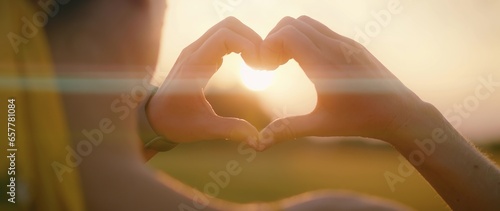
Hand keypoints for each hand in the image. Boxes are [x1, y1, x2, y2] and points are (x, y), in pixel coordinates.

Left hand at [147, 17, 261, 146]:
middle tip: (262, 61)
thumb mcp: (203, 128)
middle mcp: (194, 52)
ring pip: (226, 28)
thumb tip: (256, 137)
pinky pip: (222, 38)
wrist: (154, 119)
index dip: (247, 45)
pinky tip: (247, 62)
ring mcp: (196, 51)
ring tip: (257, 62)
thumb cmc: (176, 123)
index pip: (225, 36)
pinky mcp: (199, 54)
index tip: (258, 65)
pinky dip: (239, 44)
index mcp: (194, 66)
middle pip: (228, 26)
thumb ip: (230, 129)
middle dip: (250, 38)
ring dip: (246, 39)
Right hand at [258, 16, 427, 149]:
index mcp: (325, 65)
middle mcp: (335, 47)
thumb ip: (287, 130)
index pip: (287, 35)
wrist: (400, 112)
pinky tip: (304, 62)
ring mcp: (345, 43)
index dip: (268, 47)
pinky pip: (320, 30)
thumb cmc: (360, 121)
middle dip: (273, 40)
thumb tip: (258, 143)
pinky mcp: (351, 44)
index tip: (265, 68)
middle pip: (291, 23)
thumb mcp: (321, 126)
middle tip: (271, 65)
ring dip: (288, 37)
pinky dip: (304, 38)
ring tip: (284, 62)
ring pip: (306, 22)